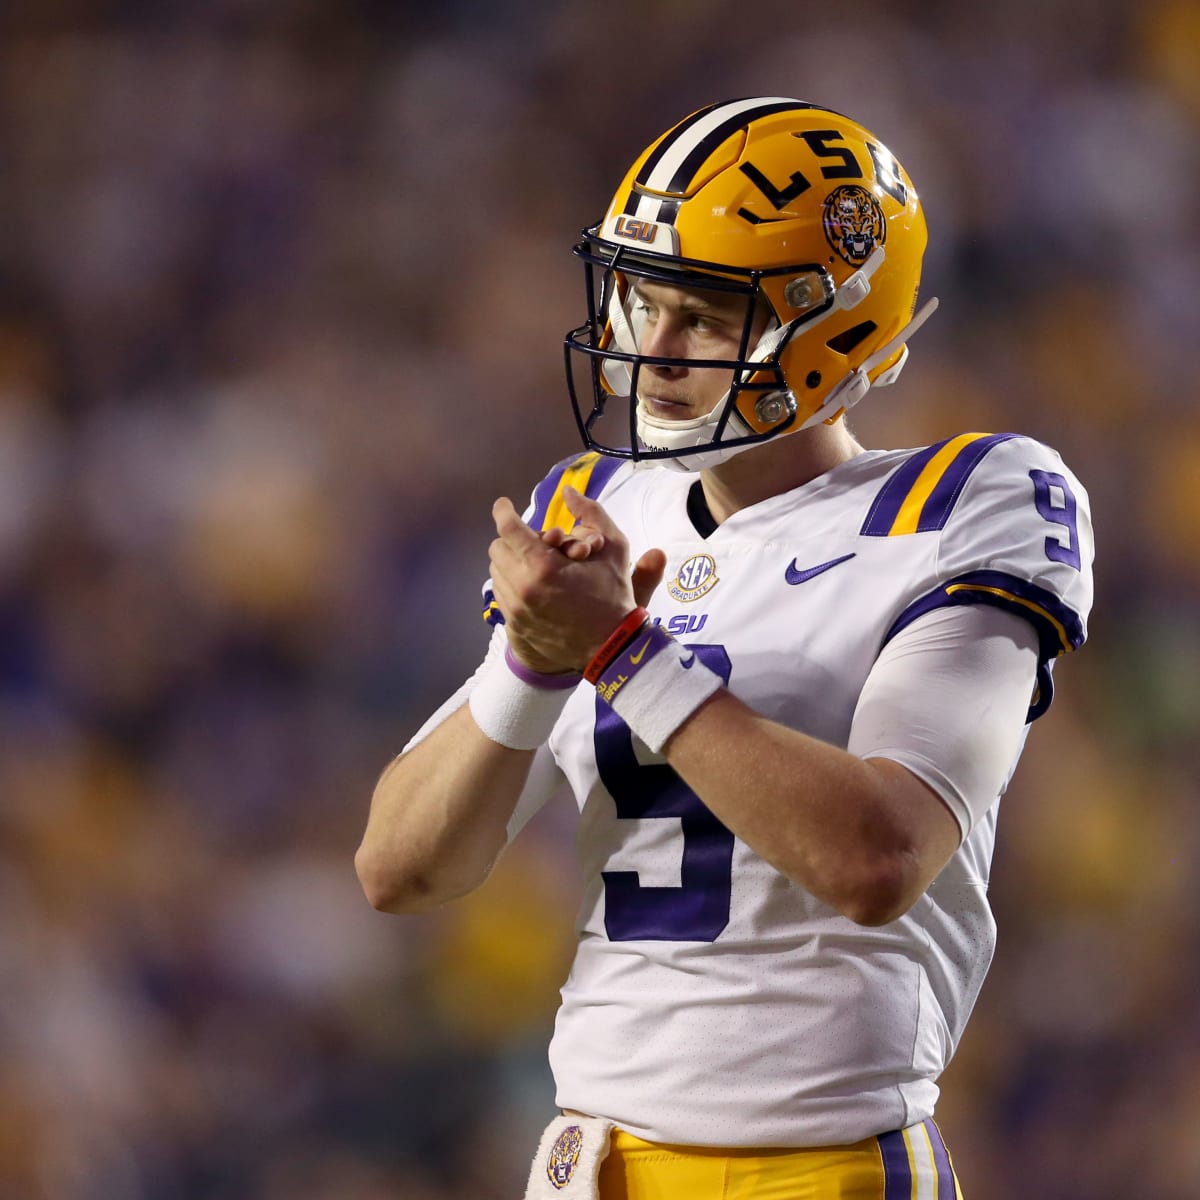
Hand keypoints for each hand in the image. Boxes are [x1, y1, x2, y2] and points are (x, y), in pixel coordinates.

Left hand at [489, 486, 666, 672]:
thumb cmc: (614, 594)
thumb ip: (591, 513)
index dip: (504, 511)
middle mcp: (522, 587)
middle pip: (497, 548)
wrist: (611, 646)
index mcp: (543, 565)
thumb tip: (568, 492)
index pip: (508, 528)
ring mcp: (516, 608)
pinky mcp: (515, 624)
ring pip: (496, 572)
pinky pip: (501, 594)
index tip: (505, 504)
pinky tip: (532, 585)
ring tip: (534, 564)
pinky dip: (512, 584)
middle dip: (513, 539)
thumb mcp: (613, 547)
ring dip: (511, 562)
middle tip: (534, 542)